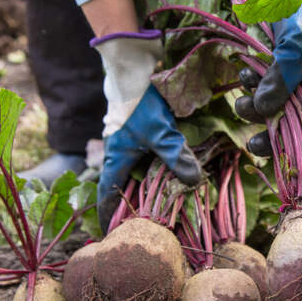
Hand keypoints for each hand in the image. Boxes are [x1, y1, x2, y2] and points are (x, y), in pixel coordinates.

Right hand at [93, 32, 201, 231]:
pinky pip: (143, 156)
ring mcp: (126, 141)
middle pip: (121, 186)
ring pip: (134, 171)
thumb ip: (176, 156)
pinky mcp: (137, 131)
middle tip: (146, 220)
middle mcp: (118, 153)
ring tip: (161, 201)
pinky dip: (153, 167)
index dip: (108, 214)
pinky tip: (168, 170)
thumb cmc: (140, 103)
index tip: (111, 232)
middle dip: (131, 203)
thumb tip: (194, 181)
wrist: (133, 69)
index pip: (107, 194)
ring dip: (144, 185)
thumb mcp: (161, 132)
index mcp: (116, 159)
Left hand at [235, 3, 301, 155]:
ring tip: (244, 92)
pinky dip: (248, 91)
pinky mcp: (269, 80)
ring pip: (269, 115)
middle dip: (271, 139)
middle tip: (254, 144)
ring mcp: (287, 89)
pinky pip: (256, 96)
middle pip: (292, 132)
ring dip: (252, 110)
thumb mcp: (295, 48)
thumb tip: (263, 111)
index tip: (291, 162)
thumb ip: (281, 80)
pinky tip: (245, 74)